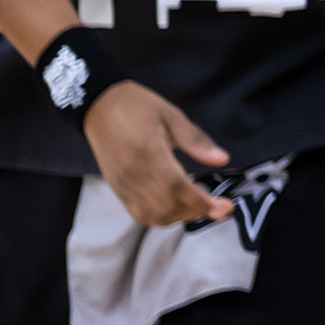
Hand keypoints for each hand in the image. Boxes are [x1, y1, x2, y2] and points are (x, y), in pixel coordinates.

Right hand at [83, 81, 234, 226]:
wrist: (98, 106)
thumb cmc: (137, 106)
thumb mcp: (171, 115)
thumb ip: (196, 140)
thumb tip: (223, 159)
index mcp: (149, 153)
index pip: (178, 188)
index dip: (203, 202)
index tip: (225, 206)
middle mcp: (134, 175)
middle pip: (168, 207)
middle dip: (197, 212)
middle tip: (219, 208)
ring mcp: (123, 185)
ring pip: (154, 215)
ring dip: (180, 217)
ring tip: (200, 207)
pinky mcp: (117, 189)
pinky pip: (139, 213)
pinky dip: (161, 218)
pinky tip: (176, 208)